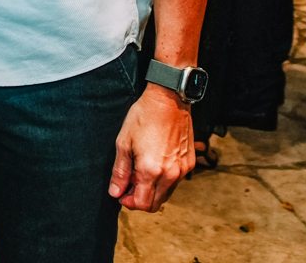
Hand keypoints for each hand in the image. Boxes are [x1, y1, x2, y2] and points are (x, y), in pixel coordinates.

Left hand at [108, 85, 193, 211]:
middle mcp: (170, 174)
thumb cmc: (144, 118)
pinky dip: (165, 180)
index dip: (130, 203)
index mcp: (152, 171)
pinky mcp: (190, 162)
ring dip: (153, 190)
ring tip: (141, 170)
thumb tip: (115, 192)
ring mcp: (183, 169)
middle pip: (156, 203)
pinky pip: (176, 181)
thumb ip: (120, 171)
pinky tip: (156, 163)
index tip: (122, 193)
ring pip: (167, 193)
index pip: (143, 204)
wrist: (168, 101)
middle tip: (130, 184)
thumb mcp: (124, 143)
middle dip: (140, 199)